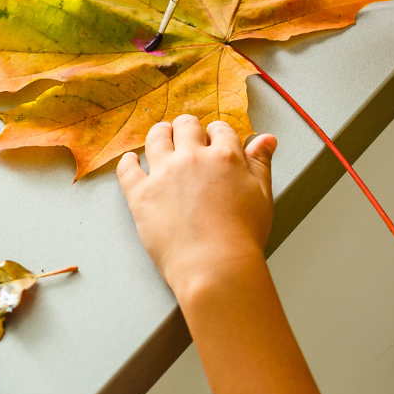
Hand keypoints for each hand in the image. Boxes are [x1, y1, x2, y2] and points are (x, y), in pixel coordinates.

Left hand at [117, 115, 276, 300]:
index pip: (219, 130)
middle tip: (185, 134)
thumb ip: (261, 163)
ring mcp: (163, 174)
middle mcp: (191, 158)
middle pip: (185, 126)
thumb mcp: (261, 195)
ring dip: (159, 134)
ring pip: (156, 138)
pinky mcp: (141, 194)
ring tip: (160, 136)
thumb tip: (266, 139)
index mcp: (224, 157)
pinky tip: (131, 161)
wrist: (215, 266)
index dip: (217, 132)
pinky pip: (128, 169)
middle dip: (186, 128)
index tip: (214, 138)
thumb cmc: (242, 237)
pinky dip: (128, 162)